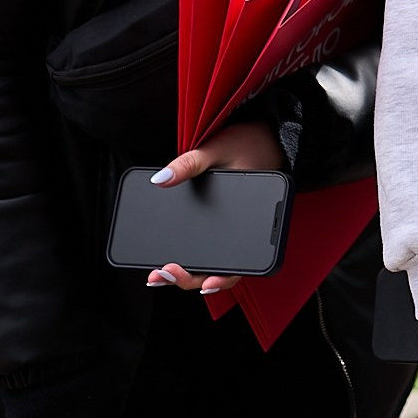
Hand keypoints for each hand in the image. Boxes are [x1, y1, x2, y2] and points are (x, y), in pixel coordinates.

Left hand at [144, 121, 283, 295]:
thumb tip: (160, 180)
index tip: (199, 280)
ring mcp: (227, 232)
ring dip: (185, 275)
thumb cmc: (246, 145)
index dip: (217, 279)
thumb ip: (189, 164)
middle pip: (217, 271)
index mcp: (248, 221)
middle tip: (161, 273)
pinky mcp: (216, 225)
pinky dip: (187, 259)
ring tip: (157, 275)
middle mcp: (239, 232)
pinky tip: (164, 260)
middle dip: (187, 278)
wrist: (260, 136)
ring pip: (210, 265)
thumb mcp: (216, 150)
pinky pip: (205, 250)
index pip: (235, 263)